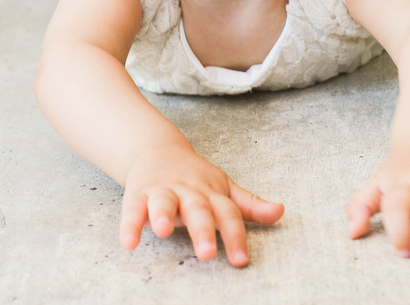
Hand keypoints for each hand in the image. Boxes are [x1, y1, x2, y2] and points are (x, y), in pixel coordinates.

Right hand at [121, 143, 284, 266]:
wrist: (157, 149)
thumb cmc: (195, 177)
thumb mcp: (224, 188)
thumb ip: (250, 205)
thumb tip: (281, 212)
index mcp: (212, 194)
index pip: (229, 215)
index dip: (236, 237)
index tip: (241, 260)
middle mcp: (189, 192)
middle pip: (198, 210)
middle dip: (202, 230)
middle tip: (207, 253)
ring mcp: (164, 191)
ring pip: (164, 202)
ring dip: (164, 216)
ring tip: (164, 232)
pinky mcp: (139, 194)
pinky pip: (133, 210)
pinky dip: (130, 225)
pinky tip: (129, 242)